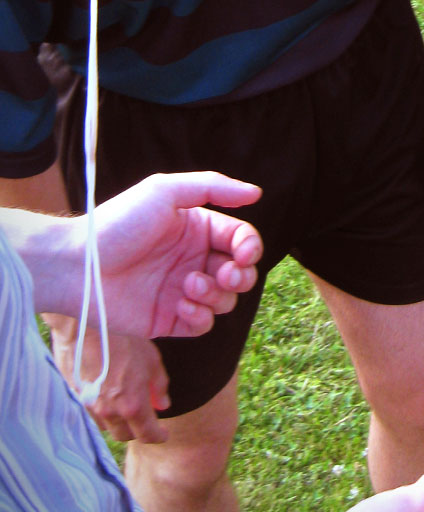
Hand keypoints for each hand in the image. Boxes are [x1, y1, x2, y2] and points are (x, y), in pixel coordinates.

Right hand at [48, 323, 170, 442]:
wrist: (86, 325)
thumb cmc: (123, 337)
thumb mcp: (151, 358)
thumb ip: (159, 386)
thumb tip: (163, 405)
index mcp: (132, 404)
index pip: (147, 435)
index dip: (158, 436)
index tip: (164, 434)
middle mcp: (109, 412)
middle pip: (125, 435)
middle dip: (137, 429)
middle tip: (146, 416)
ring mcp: (89, 407)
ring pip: (107, 427)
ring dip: (118, 421)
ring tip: (125, 405)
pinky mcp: (75, 398)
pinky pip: (91, 414)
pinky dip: (102, 412)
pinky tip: (107, 397)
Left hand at [82, 171, 261, 337]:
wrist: (77, 265)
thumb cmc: (118, 223)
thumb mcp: (165, 191)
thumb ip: (213, 187)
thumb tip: (257, 193)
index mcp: (197, 229)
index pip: (241, 238)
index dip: (250, 247)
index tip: (242, 253)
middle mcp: (194, 260)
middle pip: (241, 272)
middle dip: (242, 275)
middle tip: (225, 273)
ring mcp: (182, 291)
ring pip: (226, 300)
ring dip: (217, 294)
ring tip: (188, 284)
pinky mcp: (169, 320)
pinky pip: (204, 324)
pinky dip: (201, 316)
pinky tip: (182, 305)